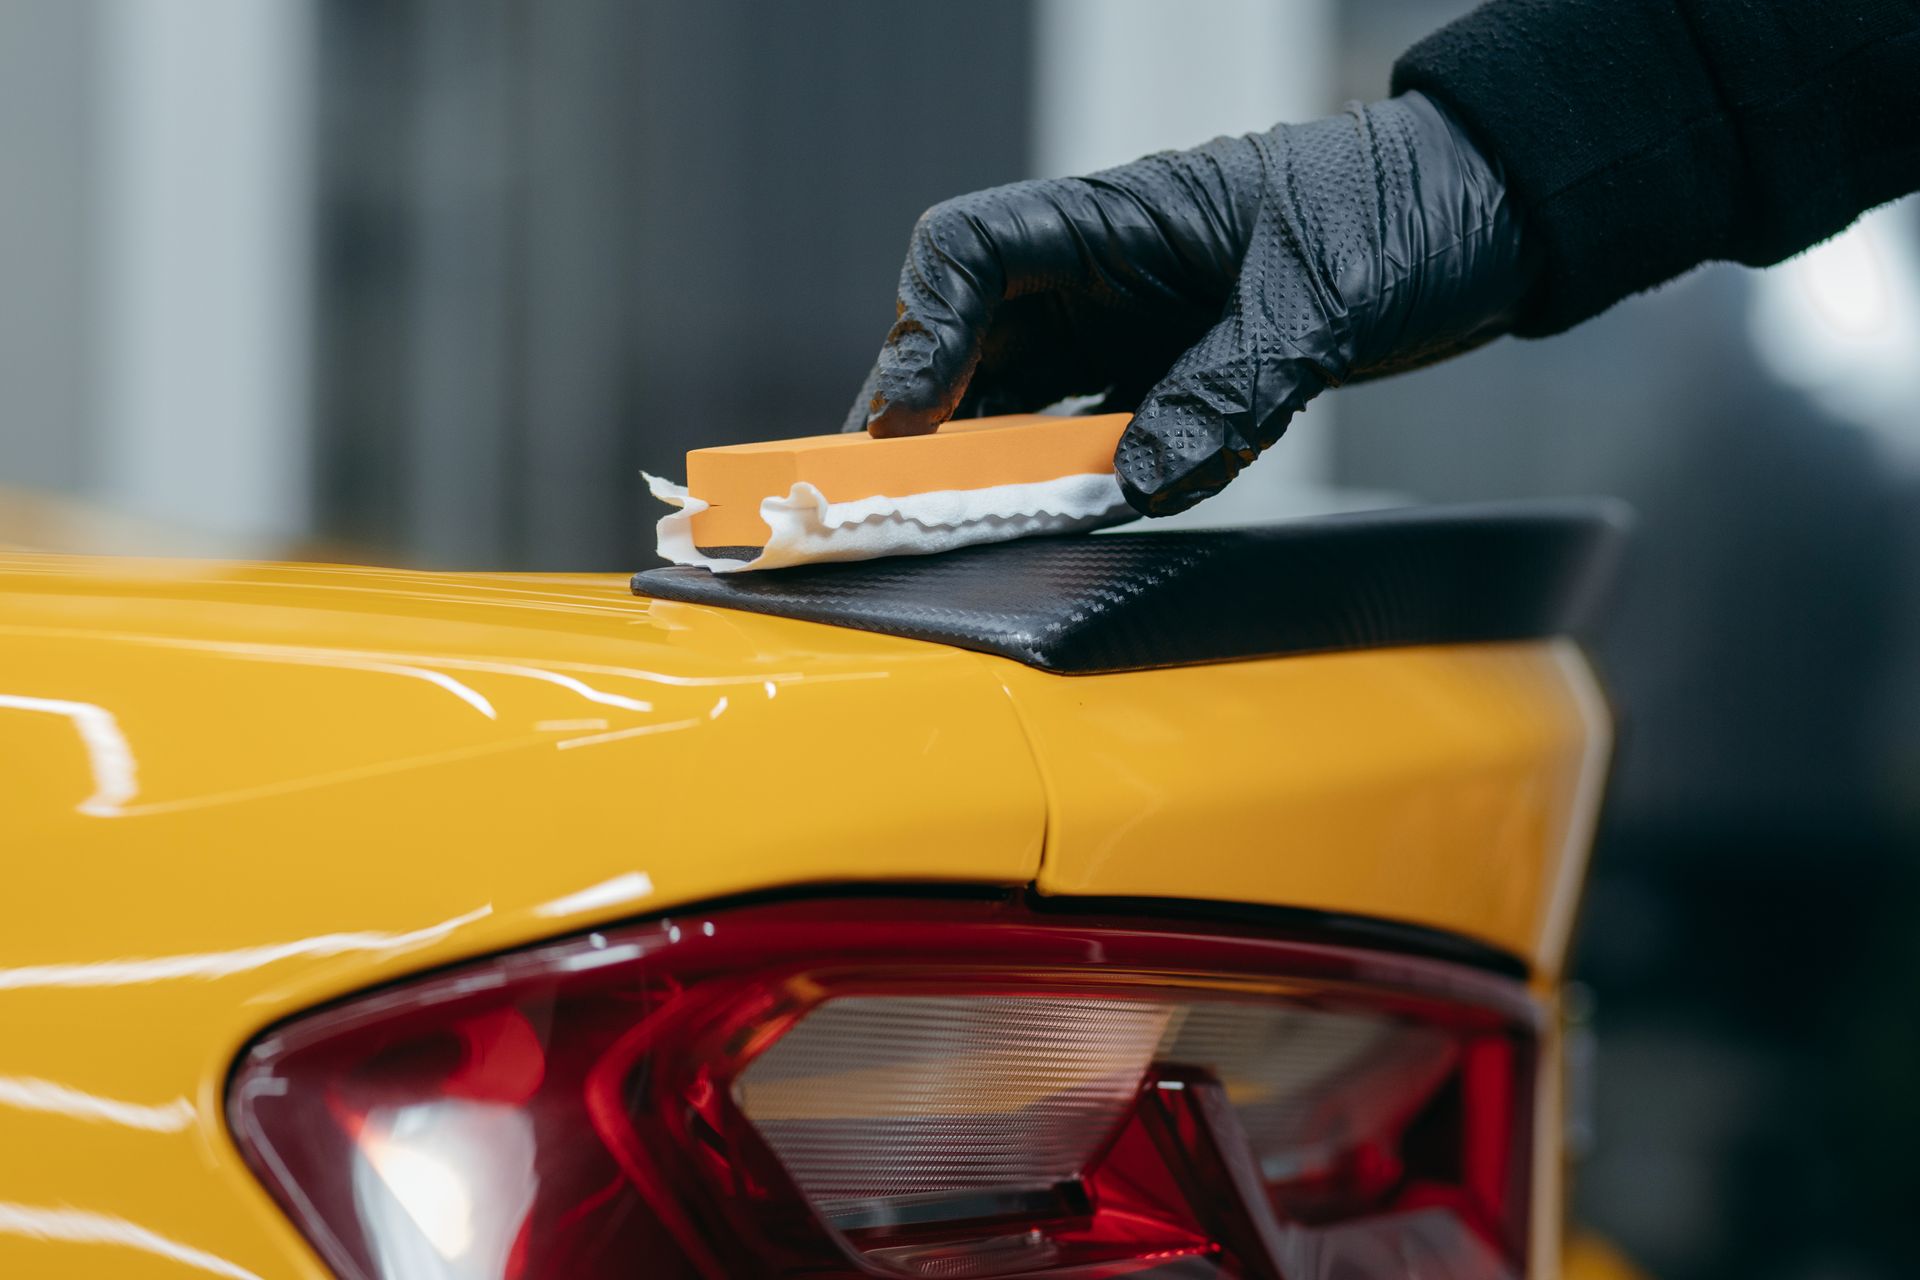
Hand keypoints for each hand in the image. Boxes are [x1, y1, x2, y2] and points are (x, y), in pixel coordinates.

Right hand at [844, 92, 1533, 515]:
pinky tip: (1094, 514)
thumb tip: (1138, 480)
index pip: (970, 252)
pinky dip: (1090, 484)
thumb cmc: (1405, 212)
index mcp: (1115, 218)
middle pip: (969, 339)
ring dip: (997, 463)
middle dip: (928, 417)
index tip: (911, 417)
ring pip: (1023, 399)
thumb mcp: (1318, 303)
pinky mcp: (1174, 383)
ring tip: (973, 523)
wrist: (1490, 221)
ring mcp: (1134, 333)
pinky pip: (1101, 442)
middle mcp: (1104, 278)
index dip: (920, 330)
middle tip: (903, 497)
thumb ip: (1225, 390)